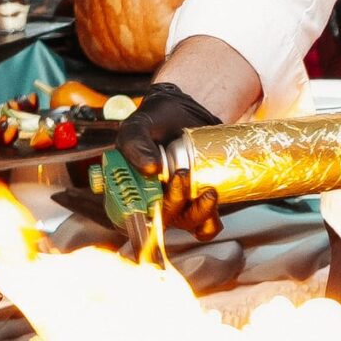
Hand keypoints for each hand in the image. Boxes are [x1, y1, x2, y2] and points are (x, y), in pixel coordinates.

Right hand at [115, 82, 224, 238]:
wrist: (185, 115)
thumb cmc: (156, 122)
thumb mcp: (138, 125)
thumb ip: (135, 141)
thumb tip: (150, 168)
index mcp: (128, 190)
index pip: (127, 216)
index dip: (138, 214)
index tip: (150, 195)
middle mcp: (152, 203)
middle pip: (162, 219)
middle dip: (173, 202)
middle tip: (181, 175)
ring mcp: (178, 206)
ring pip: (186, 222)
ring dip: (198, 211)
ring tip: (208, 190)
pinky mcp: (200, 204)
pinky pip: (206, 224)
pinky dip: (212, 218)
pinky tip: (213, 197)